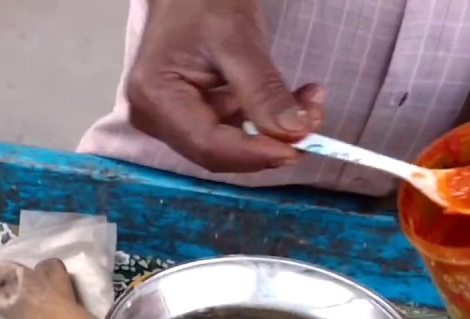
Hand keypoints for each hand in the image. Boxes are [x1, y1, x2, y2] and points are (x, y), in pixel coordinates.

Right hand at [126, 0, 324, 172]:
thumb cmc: (201, 2)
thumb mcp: (237, 40)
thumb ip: (263, 90)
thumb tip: (294, 133)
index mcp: (156, 97)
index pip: (209, 145)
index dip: (257, 153)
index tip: (301, 144)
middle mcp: (155, 118)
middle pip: (217, 152)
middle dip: (269, 143)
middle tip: (314, 120)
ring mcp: (170, 121)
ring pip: (228, 147)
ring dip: (272, 133)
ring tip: (309, 102)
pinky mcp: (188, 118)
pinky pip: (230, 133)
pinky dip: (264, 122)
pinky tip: (291, 102)